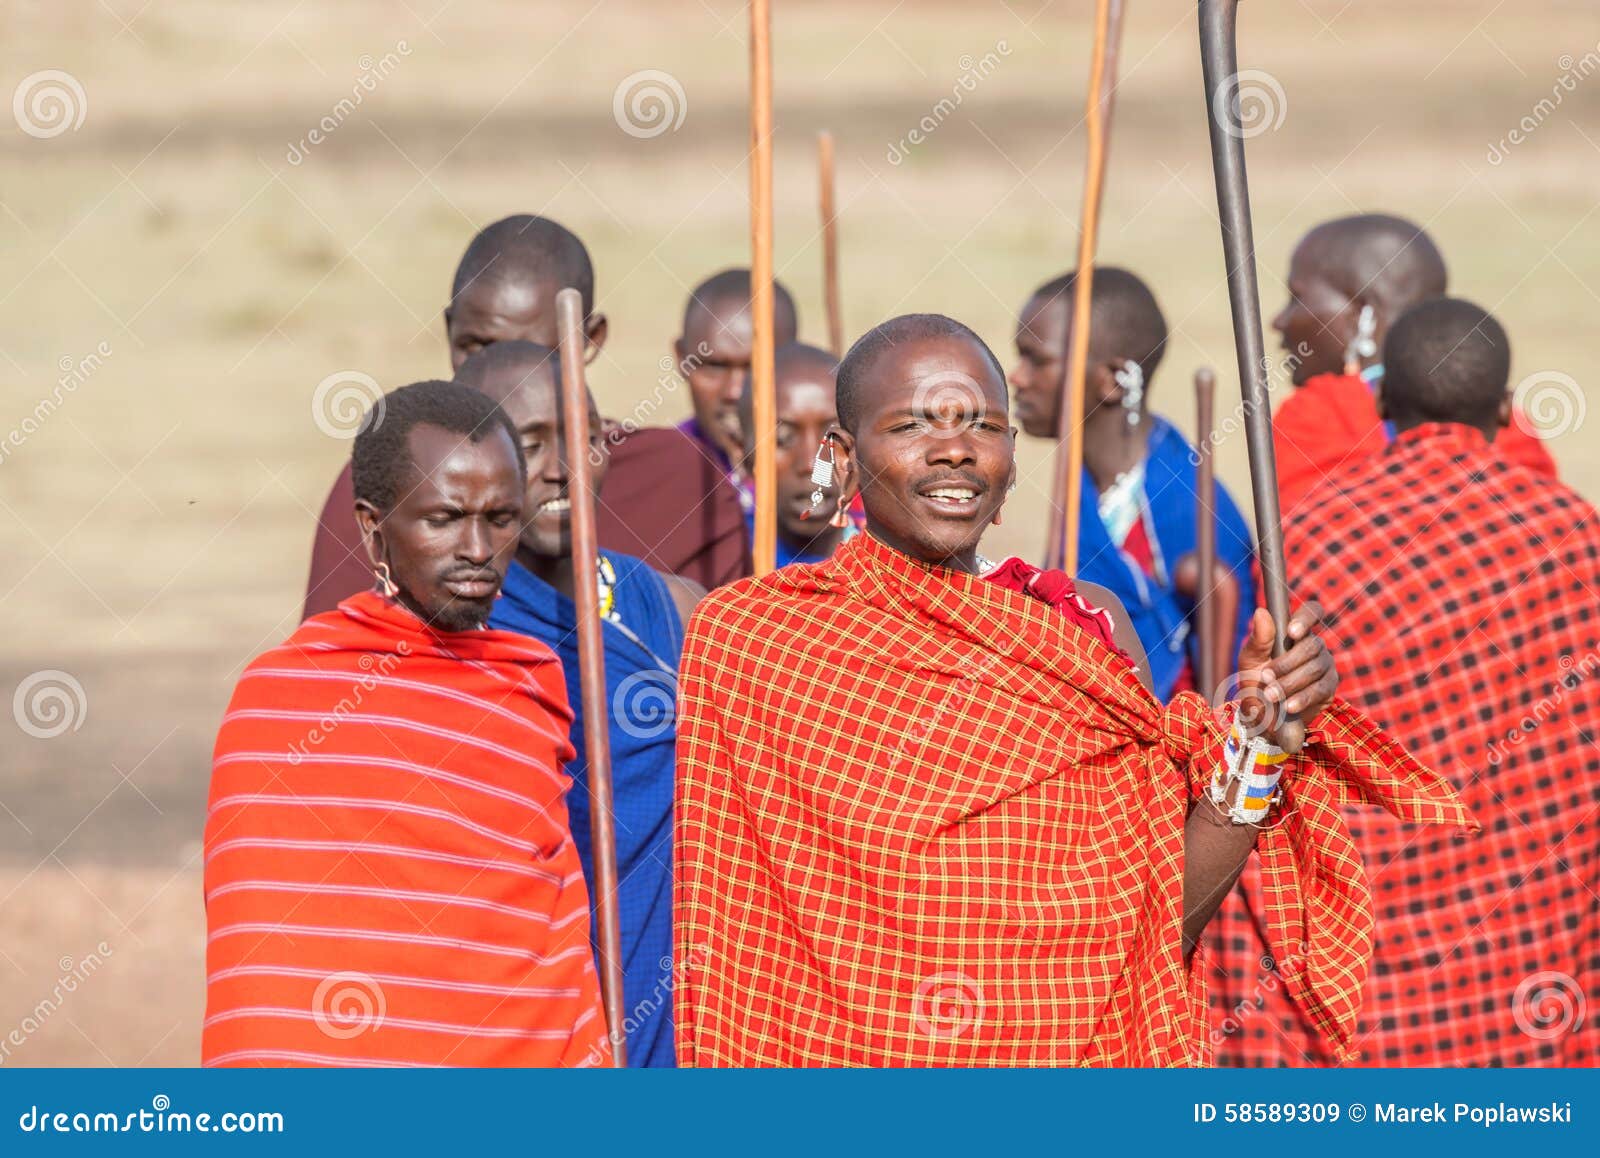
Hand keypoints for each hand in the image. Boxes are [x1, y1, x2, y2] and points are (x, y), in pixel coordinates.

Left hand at [1233, 602, 1337, 742]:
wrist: (1261, 714)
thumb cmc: (1255, 681)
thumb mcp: (1250, 660)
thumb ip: (1258, 639)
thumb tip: (1261, 612)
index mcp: (1295, 633)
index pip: (1312, 612)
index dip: (1306, 618)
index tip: (1291, 632)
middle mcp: (1314, 646)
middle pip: (1311, 646)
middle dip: (1286, 663)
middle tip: (1266, 677)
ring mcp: (1325, 666)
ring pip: (1315, 668)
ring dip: (1289, 683)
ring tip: (1270, 695)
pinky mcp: (1329, 688)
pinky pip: (1320, 689)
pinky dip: (1302, 698)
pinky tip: (1288, 706)